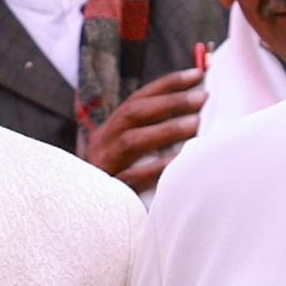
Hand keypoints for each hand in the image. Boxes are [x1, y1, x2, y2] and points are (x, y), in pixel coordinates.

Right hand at [82, 66, 207, 189]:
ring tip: (196, 124)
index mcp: (110, 129)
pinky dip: (157, 167)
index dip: (168, 84)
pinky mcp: (110, 189)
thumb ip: (152, 133)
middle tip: (202, 98)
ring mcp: (104, 164)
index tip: (198, 74)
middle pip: (134, 113)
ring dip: (166, 130)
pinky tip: (179, 162)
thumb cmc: (117, 180)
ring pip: (132, 141)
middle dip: (170, 102)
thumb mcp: (127, 153)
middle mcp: (104, 142)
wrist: (83, 211)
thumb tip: (194, 113)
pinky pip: (134, 176)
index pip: (139, 98)